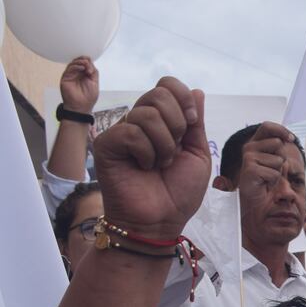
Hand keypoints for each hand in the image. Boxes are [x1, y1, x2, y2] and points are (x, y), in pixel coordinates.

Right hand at [60, 57, 99, 112]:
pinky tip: (81, 68)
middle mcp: (78, 74)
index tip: (91, 67)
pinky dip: (76, 66)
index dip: (89, 62)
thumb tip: (90, 63)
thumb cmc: (88, 97)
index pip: (86, 63)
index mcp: (85, 75)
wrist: (81, 106)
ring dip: (80, 62)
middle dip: (84, 60)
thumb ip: (94, 72)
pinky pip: (69, 68)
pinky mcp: (65, 77)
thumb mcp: (95, 82)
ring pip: (74, 63)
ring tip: (85, 66)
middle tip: (88, 65)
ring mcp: (71, 75)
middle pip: (79, 61)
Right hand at [92, 77, 209, 240]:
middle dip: (177, 124)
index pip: (168, 86)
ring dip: (164, 144)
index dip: (184, 99)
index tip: (191, 124)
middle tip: (174, 151)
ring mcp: (122, 132)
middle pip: (159, 93)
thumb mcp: (198, 154)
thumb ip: (196, 123)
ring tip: (160, 163)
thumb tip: (196, 91)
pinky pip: (131, 132)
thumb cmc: (178, 192)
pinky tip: (144, 166)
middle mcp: (140, 122)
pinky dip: (146, 152)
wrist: (161, 220)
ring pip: (147, 113)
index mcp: (162, 121)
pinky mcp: (107, 144)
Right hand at [238, 122, 297, 191]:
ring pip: (279, 160)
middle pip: (278, 143)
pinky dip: (273, 180)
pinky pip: (275, 173)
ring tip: (267, 177)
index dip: (281, 130)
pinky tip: (264, 183)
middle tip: (271, 169)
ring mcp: (248, 158)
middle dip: (282, 158)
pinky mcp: (250, 170)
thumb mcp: (275, 159)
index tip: (291, 139)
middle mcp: (249, 147)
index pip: (267, 127)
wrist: (256, 198)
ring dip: (278, 171)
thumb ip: (279, 147)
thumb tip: (290, 139)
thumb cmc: (267, 178)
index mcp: (255, 142)